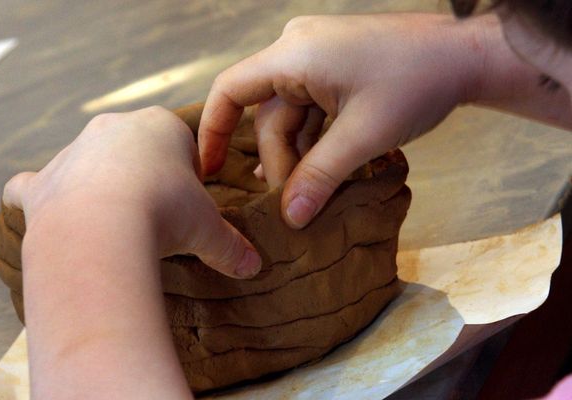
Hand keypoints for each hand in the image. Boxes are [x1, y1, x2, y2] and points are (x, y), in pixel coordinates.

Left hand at [4, 106, 260, 278]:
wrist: (103, 227)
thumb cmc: (166, 214)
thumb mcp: (208, 231)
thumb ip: (232, 246)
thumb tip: (256, 267)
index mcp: (161, 126)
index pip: (181, 144)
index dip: (188, 173)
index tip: (190, 202)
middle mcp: (115, 128)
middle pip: (134, 147)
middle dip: (146, 174)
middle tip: (157, 212)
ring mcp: (74, 152)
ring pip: (86, 159)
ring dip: (96, 181)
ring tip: (111, 218)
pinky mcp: (43, 182)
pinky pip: (32, 184)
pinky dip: (39, 197)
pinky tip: (53, 214)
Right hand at [199, 14, 481, 227]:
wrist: (464, 55)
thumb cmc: (416, 83)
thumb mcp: (363, 137)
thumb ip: (320, 178)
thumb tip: (289, 220)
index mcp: (293, 54)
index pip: (231, 91)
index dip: (214, 132)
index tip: (209, 171)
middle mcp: (296, 49)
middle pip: (268, 116)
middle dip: (280, 161)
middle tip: (294, 205)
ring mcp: (316, 57)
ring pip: (291, 117)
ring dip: (300, 155)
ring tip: (311, 194)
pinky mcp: (333, 67)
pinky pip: (310, 110)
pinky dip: (315, 140)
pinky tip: (322, 169)